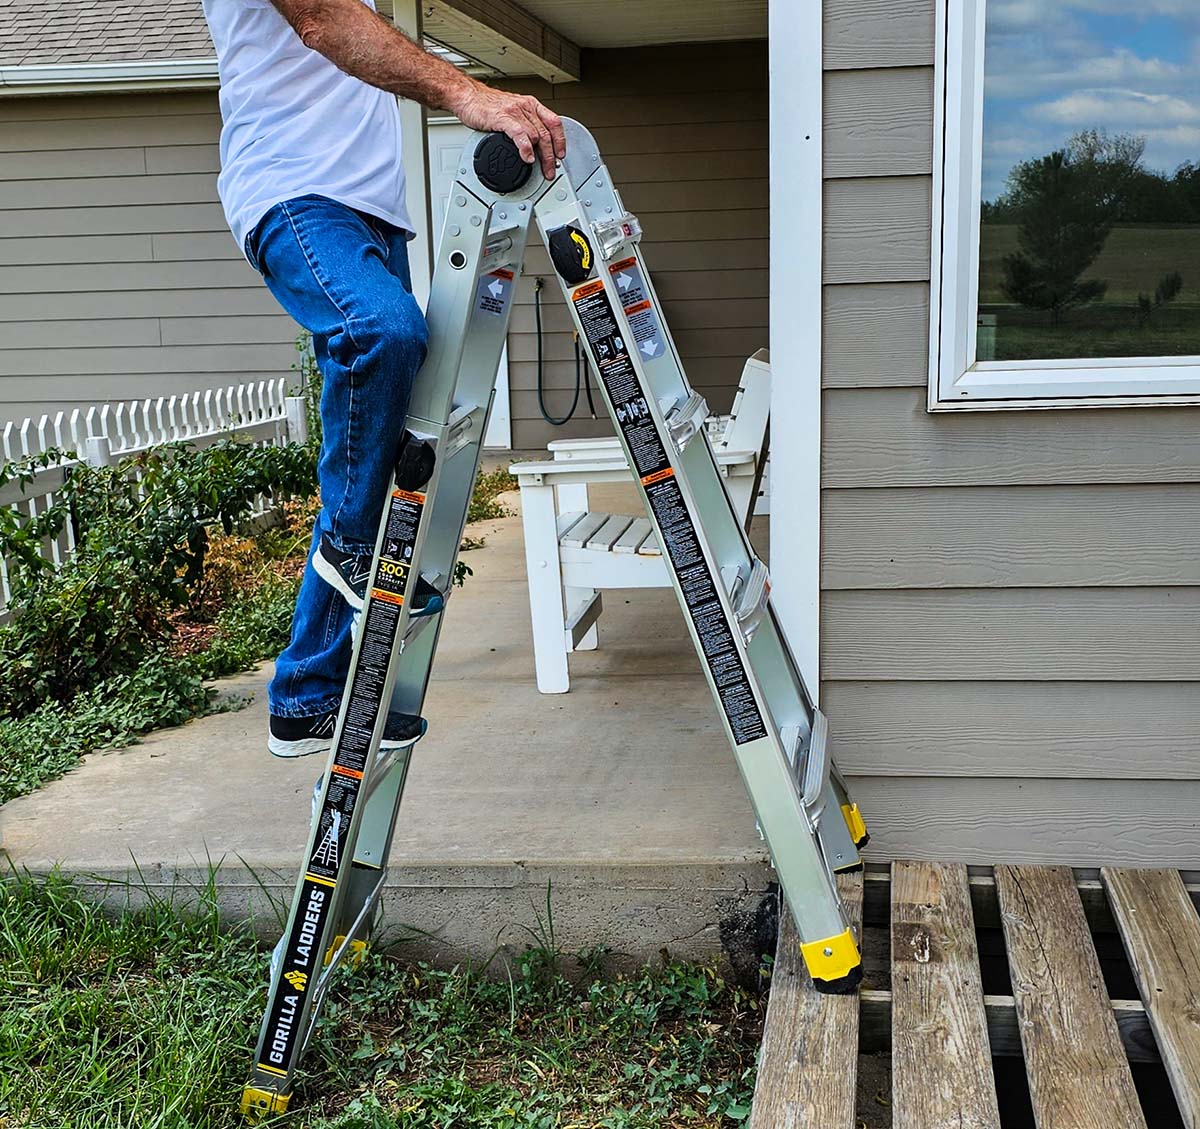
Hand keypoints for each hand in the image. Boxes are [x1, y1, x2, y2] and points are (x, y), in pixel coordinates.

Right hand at [450, 83, 565, 179]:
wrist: (467, 95)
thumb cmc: (486, 104)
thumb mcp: (512, 112)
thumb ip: (525, 125)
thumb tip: (534, 145)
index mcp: (531, 105)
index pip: (554, 122)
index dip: (560, 140)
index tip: (561, 155)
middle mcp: (526, 107)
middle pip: (546, 134)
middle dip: (551, 156)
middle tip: (551, 171)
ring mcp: (515, 112)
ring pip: (536, 136)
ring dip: (540, 157)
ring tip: (540, 169)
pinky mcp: (503, 118)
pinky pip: (520, 134)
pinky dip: (525, 148)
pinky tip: (527, 159)